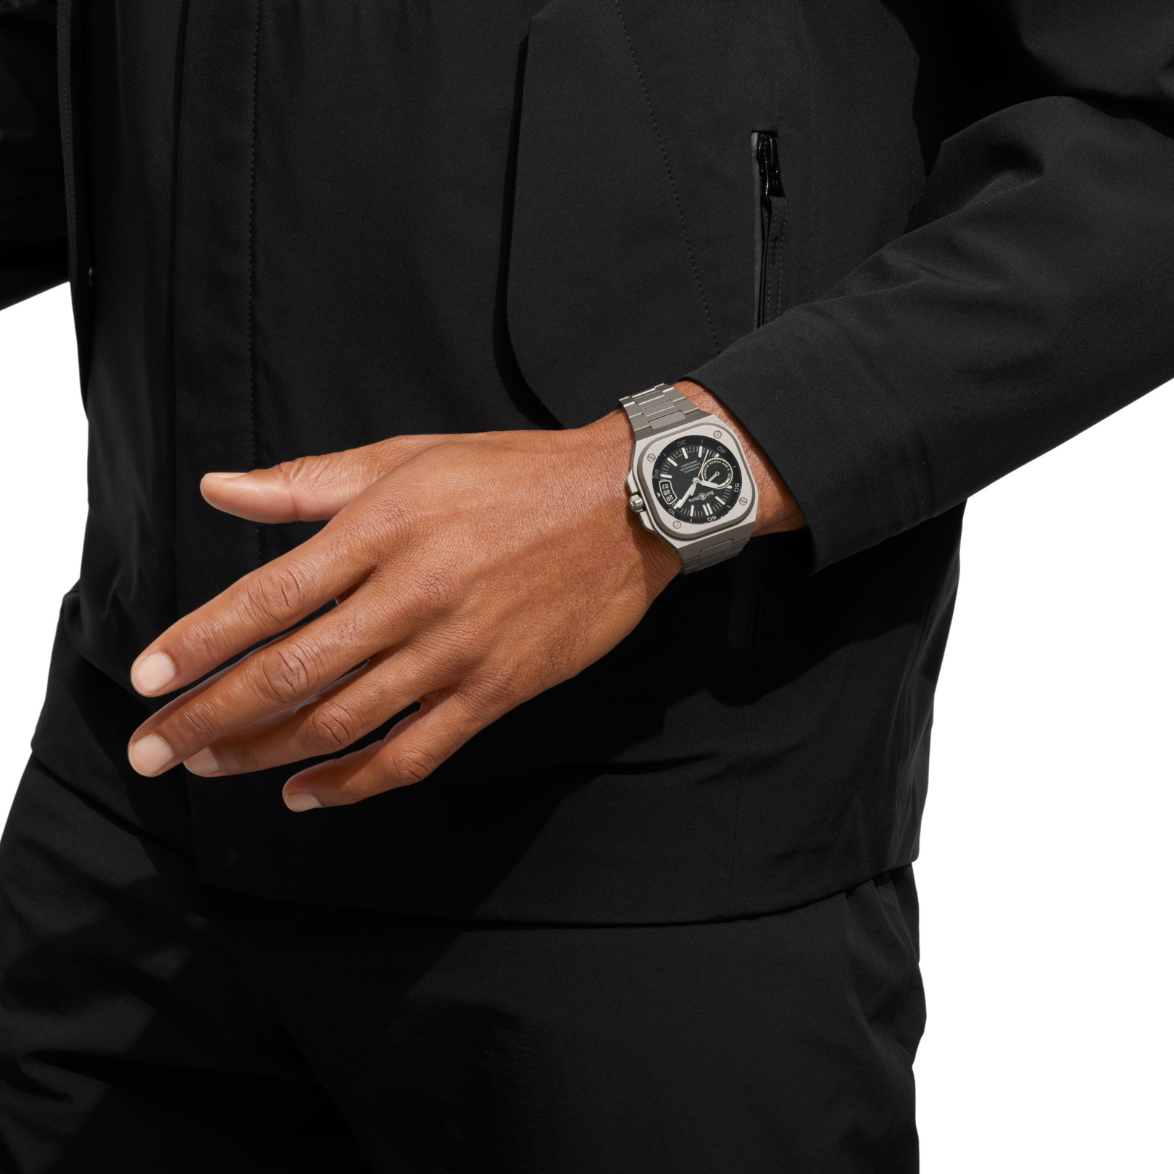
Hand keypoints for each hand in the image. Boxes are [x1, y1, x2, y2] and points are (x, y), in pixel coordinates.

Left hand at [125, 382, 802, 810]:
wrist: (626, 506)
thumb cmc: (515, 474)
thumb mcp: (408, 458)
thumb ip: (307, 483)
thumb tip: (219, 489)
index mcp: (383, 529)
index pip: (268, 598)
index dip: (198, 642)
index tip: (146, 677)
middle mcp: (412, 595)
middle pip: (289, 672)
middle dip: (209, 716)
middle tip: (153, 748)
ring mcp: (456, 652)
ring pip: (341, 721)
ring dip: (265, 752)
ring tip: (211, 765)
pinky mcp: (496, 692)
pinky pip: (414, 754)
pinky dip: (354, 783)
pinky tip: (307, 796)